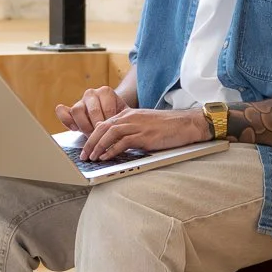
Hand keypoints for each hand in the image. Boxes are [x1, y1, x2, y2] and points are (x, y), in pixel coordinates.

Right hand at [56, 85, 126, 135]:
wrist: (110, 115)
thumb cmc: (118, 117)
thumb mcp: (123, 117)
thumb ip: (121, 120)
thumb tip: (118, 134)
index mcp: (106, 92)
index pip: (107, 108)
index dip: (110, 124)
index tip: (111, 133)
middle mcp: (91, 93)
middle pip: (93, 110)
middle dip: (97, 127)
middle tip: (101, 137)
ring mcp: (80, 101)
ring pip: (77, 110)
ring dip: (84, 126)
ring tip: (90, 134)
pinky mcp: (69, 110)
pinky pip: (62, 112)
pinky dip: (67, 121)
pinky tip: (75, 129)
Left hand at [79, 107, 211, 161]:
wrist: (187, 124)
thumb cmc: (168, 127)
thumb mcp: (145, 126)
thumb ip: (130, 132)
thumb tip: (117, 145)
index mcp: (129, 114)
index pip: (105, 123)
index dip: (93, 135)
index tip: (87, 147)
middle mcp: (131, 117)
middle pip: (103, 127)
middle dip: (91, 142)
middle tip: (84, 155)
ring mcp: (137, 125)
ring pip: (110, 133)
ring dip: (98, 146)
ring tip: (92, 158)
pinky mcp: (145, 135)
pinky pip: (123, 142)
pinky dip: (112, 150)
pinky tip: (106, 157)